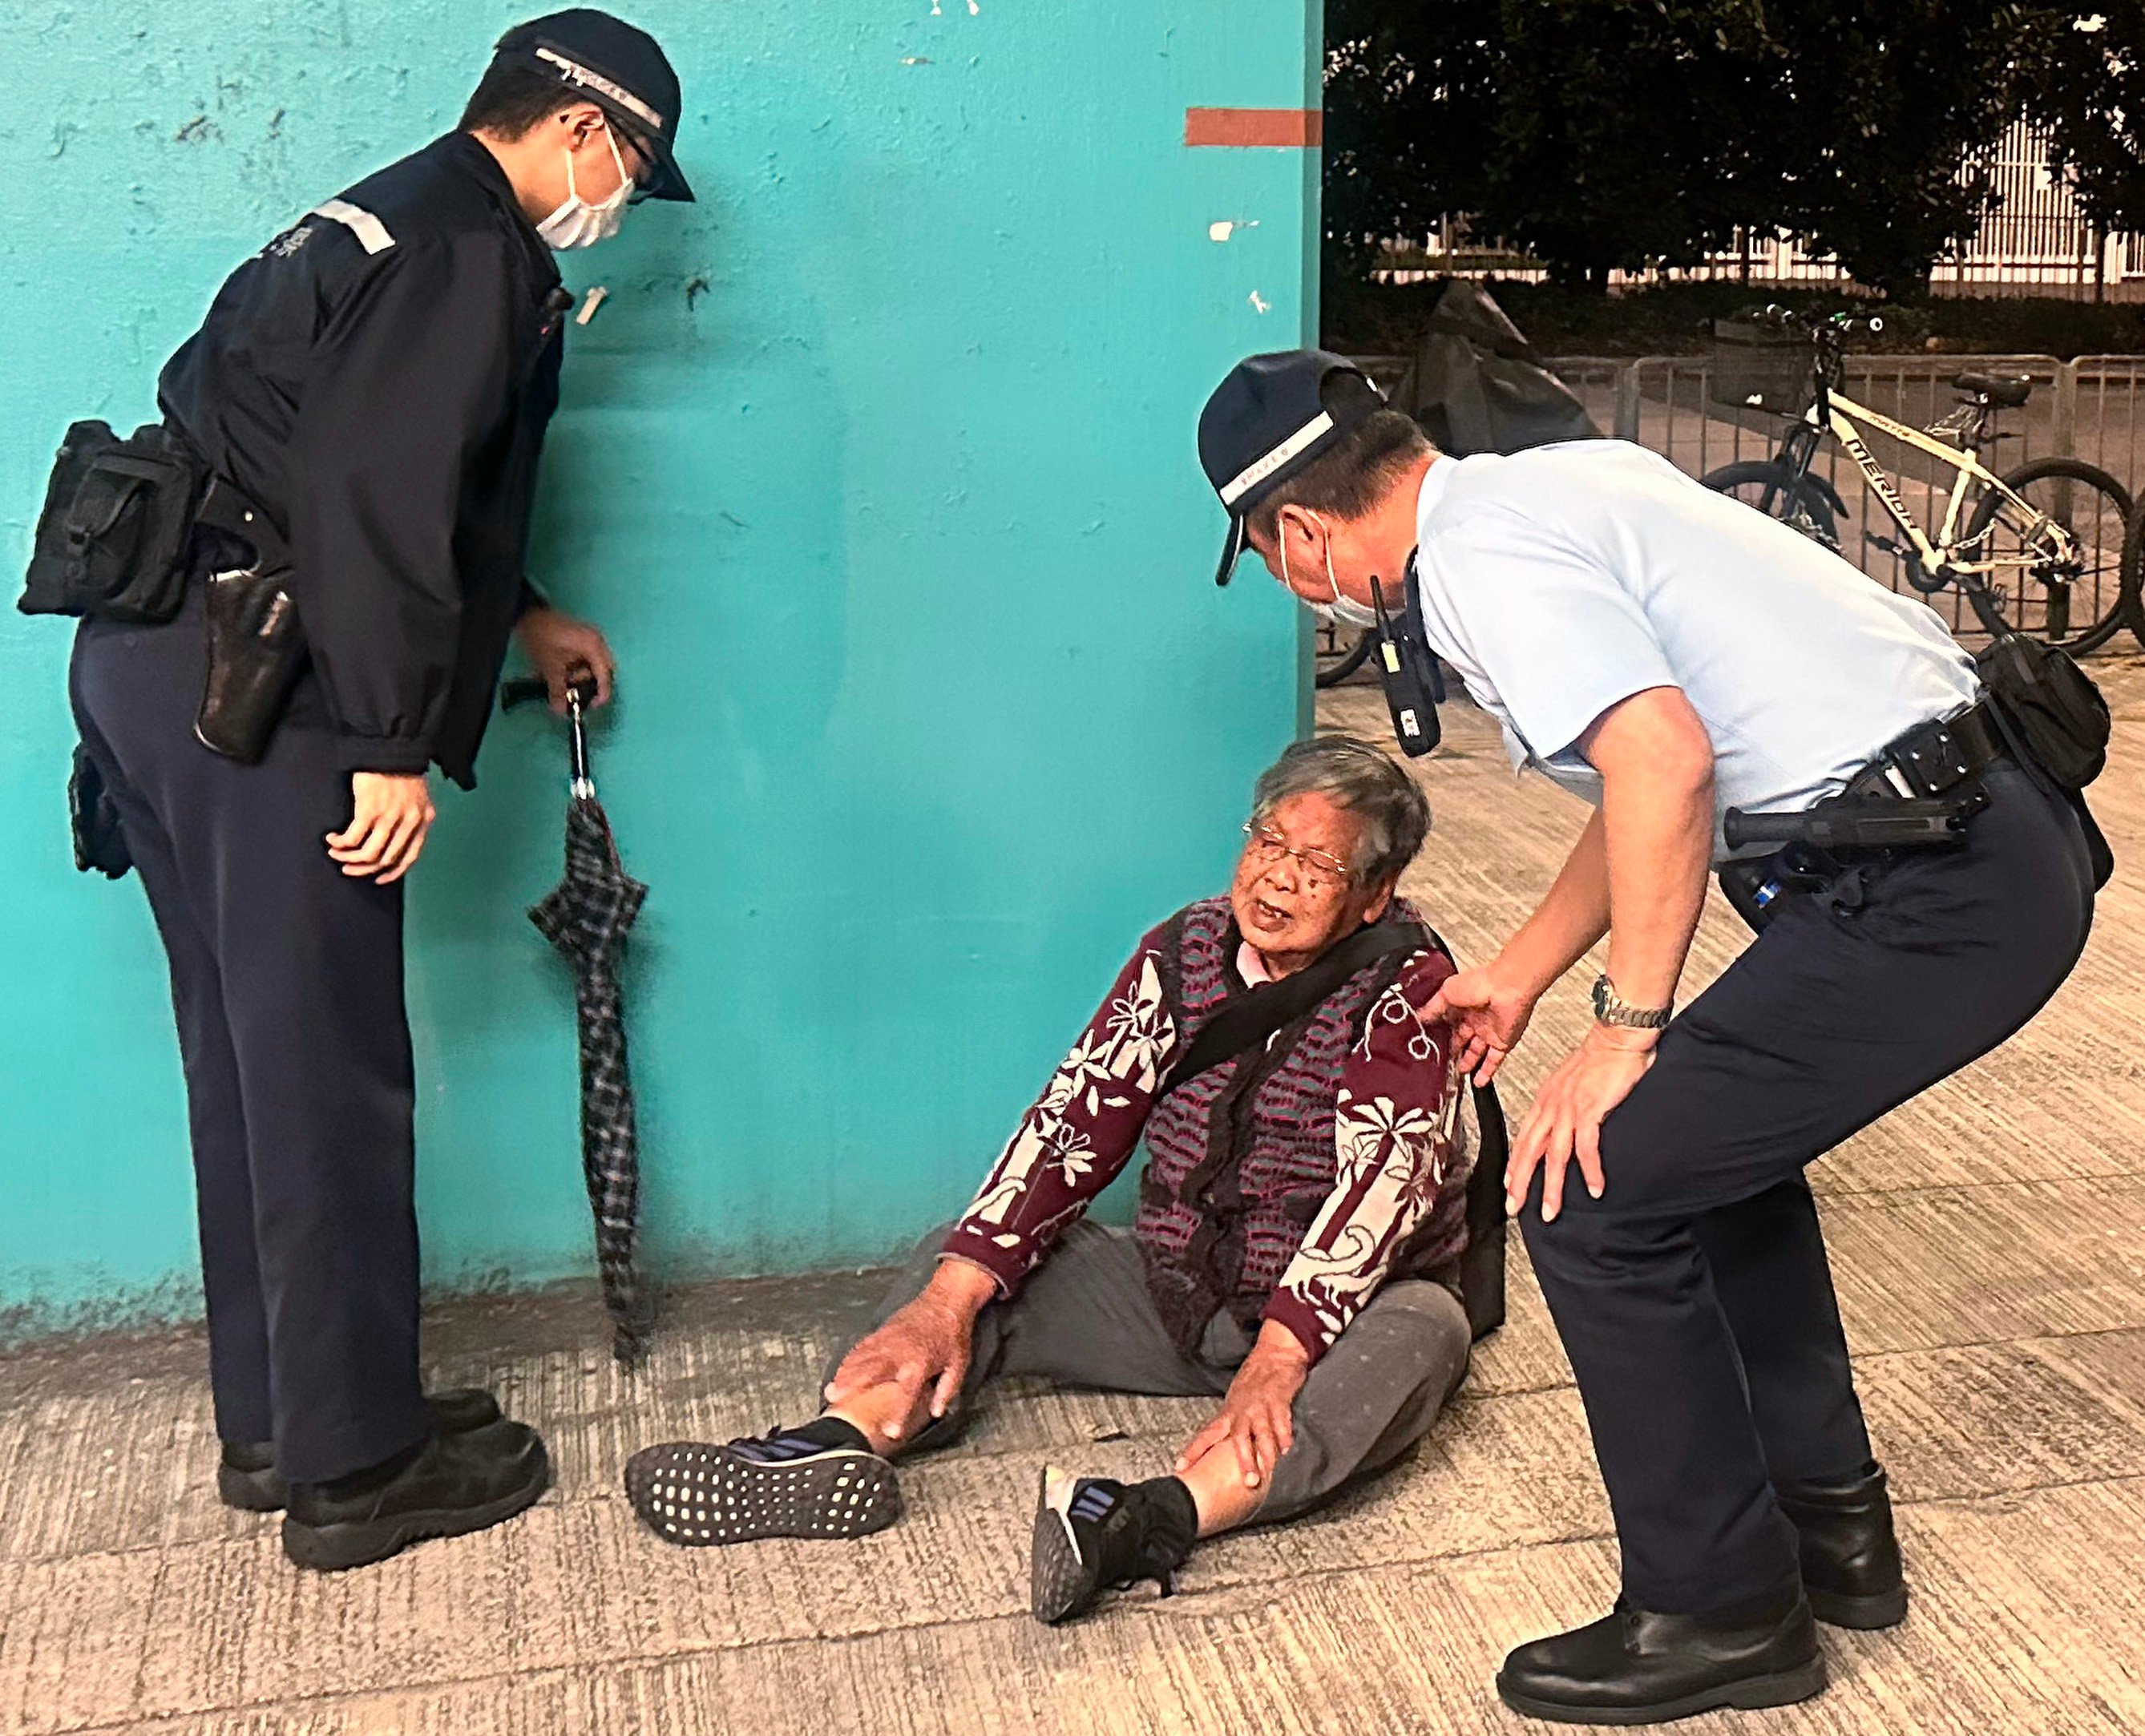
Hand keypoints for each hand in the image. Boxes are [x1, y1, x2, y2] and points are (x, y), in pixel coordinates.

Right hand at [327, 772, 435, 883]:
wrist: (392, 745)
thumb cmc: (401, 767)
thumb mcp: (417, 795)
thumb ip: (411, 816)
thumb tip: (395, 839)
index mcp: (424, 819)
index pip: (410, 857)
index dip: (393, 872)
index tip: (379, 879)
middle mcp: (410, 821)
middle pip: (386, 859)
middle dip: (365, 868)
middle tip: (349, 868)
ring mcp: (390, 817)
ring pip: (368, 853)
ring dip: (349, 858)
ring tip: (337, 854)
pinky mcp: (370, 809)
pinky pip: (353, 838)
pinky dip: (341, 843)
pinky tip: (333, 839)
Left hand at [515, 607, 615, 714]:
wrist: (526, 613)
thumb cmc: (542, 639)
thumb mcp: (550, 667)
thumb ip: (558, 690)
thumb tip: (561, 712)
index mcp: (594, 647)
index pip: (605, 677)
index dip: (600, 695)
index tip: (589, 706)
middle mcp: (597, 641)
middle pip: (604, 671)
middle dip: (591, 684)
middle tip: (576, 693)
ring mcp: (590, 637)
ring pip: (594, 664)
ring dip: (581, 676)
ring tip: (563, 681)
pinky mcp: (581, 636)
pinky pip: (586, 657)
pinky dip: (577, 667)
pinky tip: (563, 671)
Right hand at [822, 1261, 992, 1437]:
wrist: (946, 1300)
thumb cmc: (953, 1334)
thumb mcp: (958, 1365)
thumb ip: (946, 1390)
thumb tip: (937, 1412)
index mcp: (921, 1363)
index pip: (907, 1393)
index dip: (898, 1414)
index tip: (889, 1432)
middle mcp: (900, 1352)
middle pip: (872, 1372)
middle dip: (853, 1387)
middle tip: (836, 1401)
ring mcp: (889, 1340)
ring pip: (862, 1359)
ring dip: (845, 1375)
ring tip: (831, 1392)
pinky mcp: (882, 1331)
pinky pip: (862, 1347)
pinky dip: (849, 1359)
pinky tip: (840, 1370)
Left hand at [1174, 1326, 1309, 1490]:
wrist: (1274, 1356)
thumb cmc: (1252, 1382)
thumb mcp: (1235, 1403)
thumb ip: (1231, 1424)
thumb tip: (1223, 1450)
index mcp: (1228, 1413)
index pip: (1207, 1435)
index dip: (1193, 1452)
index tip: (1180, 1468)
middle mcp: (1242, 1412)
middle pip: (1239, 1440)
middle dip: (1244, 1461)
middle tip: (1248, 1482)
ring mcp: (1260, 1407)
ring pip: (1262, 1434)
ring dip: (1266, 1455)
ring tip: (1267, 1472)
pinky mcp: (1278, 1401)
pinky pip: (1281, 1423)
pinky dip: (1284, 1437)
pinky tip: (1285, 1448)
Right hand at [1420, 964, 1537, 1083]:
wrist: (1508, 988)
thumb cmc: (1480, 983)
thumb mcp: (1446, 993)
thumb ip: (1432, 1008)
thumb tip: (1418, 1017)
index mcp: (1462, 1005)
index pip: (1448, 1024)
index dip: (1439, 1034)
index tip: (1428, 1045)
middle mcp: (1476, 1019)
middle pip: (1461, 1040)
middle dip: (1452, 1051)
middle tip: (1441, 1062)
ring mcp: (1489, 1032)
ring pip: (1476, 1052)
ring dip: (1467, 1064)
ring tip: (1456, 1074)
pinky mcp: (1502, 1042)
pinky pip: (1493, 1061)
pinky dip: (1486, 1072)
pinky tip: (1478, 1082)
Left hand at [1507, 1025, 1657, 1221]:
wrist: (1616, 1039)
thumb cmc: (1599, 1061)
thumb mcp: (1570, 1085)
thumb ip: (1563, 1106)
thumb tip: (1563, 1127)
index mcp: (1544, 1101)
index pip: (1523, 1138)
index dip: (1515, 1164)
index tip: (1509, 1187)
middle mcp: (1550, 1106)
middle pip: (1529, 1151)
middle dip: (1520, 1183)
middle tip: (1514, 1208)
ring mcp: (1568, 1109)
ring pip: (1554, 1156)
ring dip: (1552, 1187)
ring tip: (1550, 1212)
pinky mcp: (1590, 1110)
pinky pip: (1587, 1147)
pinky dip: (1590, 1171)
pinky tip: (1594, 1189)